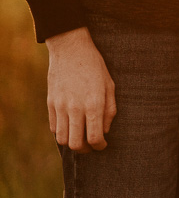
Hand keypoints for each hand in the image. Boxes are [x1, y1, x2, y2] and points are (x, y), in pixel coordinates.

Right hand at [46, 27, 115, 152]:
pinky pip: (54, 127)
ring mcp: (60, 106)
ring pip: (62, 139)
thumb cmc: (94, 66)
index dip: (100, 146)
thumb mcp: (109, 85)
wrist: (70, 48)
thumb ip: (109, 110)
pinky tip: (70, 124)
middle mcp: (76, 108)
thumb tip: (104, 131)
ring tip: (80, 135)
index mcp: (94, 103)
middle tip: (91, 144)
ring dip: (72, 141)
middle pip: (76, 144)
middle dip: (85, 149)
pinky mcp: (50, 103)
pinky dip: (62, 131)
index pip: (95, 138)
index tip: (102, 144)